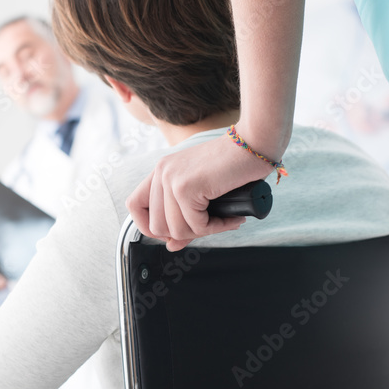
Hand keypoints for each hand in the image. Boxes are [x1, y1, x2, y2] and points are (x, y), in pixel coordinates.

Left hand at [127, 130, 271, 250]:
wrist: (254, 143)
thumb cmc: (234, 165)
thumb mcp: (201, 193)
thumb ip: (182, 218)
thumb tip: (172, 246)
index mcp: (161, 171)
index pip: (134, 206)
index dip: (149, 226)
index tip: (172, 232)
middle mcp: (162, 172)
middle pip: (156, 226)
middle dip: (184, 234)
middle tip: (209, 225)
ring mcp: (172, 179)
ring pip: (176, 230)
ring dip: (203, 231)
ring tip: (224, 219)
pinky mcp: (186, 187)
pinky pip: (196, 225)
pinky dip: (217, 227)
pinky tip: (231, 218)